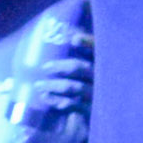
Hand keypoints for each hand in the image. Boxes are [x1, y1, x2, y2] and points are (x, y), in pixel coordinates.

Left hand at [20, 2, 94, 122]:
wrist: (101, 113)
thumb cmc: (92, 82)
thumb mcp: (90, 65)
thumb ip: (81, 49)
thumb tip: (65, 29)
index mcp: (103, 61)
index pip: (97, 48)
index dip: (87, 43)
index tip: (73, 39)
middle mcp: (103, 76)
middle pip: (81, 67)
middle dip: (61, 66)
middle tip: (45, 67)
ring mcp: (98, 93)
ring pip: (74, 87)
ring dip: (54, 85)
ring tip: (39, 85)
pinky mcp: (92, 109)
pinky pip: (73, 104)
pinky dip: (57, 101)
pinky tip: (45, 98)